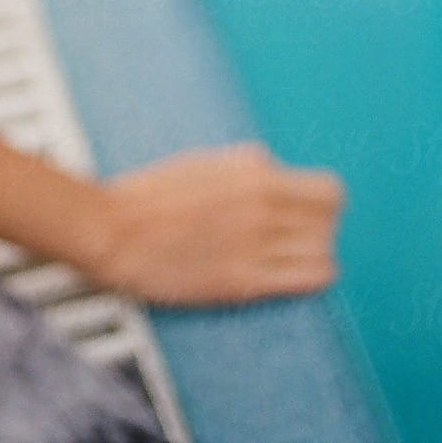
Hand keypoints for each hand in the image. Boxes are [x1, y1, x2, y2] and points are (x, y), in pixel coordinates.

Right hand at [85, 141, 346, 307]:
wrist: (116, 232)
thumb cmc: (151, 194)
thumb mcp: (204, 162)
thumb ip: (246, 166)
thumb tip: (273, 169)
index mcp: (253, 172)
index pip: (329, 191)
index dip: (323, 200)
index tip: (310, 205)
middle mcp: (263, 208)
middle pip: (329, 224)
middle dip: (318, 226)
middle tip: (297, 231)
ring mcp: (256, 247)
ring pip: (323, 254)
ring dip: (312, 254)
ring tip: (289, 254)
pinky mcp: (245, 282)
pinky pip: (305, 281)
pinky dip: (307, 278)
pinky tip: (289, 273)